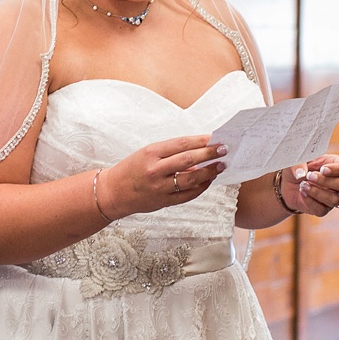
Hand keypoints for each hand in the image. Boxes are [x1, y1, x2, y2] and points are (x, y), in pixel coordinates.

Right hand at [98, 134, 226, 217]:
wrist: (114, 192)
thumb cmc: (132, 169)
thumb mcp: (147, 153)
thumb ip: (171, 152)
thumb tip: (199, 150)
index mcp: (151, 153)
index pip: (182, 144)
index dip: (201, 141)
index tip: (215, 138)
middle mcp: (155, 170)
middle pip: (188, 159)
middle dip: (209, 154)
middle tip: (224, 150)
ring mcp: (160, 187)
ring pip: (190, 179)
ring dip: (209, 172)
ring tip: (220, 166)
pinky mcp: (163, 201)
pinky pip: (187, 195)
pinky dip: (201, 188)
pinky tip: (208, 181)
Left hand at [278, 154, 338, 216]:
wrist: (288, 184)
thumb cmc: (297, 168)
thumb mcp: (295, 161)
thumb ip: (298, 165)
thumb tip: (301, 174)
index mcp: (335, 165)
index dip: (337, 169)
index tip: (323, 169)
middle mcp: (337, 182)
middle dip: (326, 181)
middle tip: (309, 176)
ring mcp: (332, 197)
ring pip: (335, 199)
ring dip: (318, 193)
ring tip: (303, 185)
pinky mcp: (323, 208)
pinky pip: (322, 210)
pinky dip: (310, 202)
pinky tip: (302, 193)